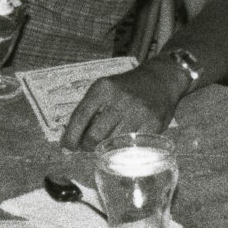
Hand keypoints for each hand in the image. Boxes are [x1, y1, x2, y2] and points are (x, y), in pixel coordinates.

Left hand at [66, 64, 181, 149]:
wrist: (160, 79)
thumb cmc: (126, 88)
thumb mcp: (104, 89)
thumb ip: (87, 111)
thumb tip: (70, 142)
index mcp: (103, 89)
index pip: (80, 116)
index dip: (70, 136)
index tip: (67, 148)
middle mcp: (120, 99)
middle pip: (95, 135)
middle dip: (89, 146)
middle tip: (90, 147)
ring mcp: (138, 111)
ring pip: (113, 143)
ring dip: (107, 149)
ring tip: (107, 145)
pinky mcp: (153, 123)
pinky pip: (132, 145)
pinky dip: (125, 149)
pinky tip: (124, 145)